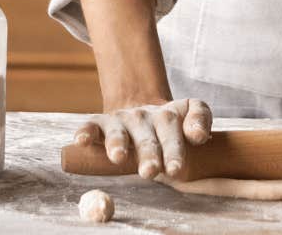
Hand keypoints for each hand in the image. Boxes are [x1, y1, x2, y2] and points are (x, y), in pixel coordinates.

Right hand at [72, 98, 212, 179]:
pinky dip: (85, 132)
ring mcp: (120, 120)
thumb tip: (199, 135)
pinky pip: (90, 126)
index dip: (174, 152)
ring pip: (117, 132)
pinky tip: (81, 140)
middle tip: (150, 172)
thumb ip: (200, 119)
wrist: (142, 110)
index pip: (173, 134)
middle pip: (146, 138)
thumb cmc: (170, 123)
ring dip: (117, 144)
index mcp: (167, 116)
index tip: (175, 169)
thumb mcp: (190, 112)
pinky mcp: (99, 123)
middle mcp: (142, 117)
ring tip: (118, 157)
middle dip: (148, 154)